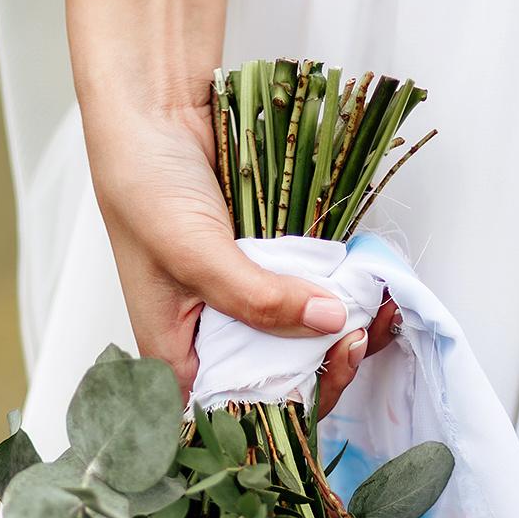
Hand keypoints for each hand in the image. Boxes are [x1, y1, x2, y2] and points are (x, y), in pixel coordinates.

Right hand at [87, 103, 394, 411]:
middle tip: (358, 338)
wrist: (151, 109)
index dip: (286, 404)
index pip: (234, 408)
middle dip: (324, 366)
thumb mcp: (195, 252)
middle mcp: (209, 334)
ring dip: (341, 330)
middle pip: (276, 377)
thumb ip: (257, 297)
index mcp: (174, 352)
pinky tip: (367, 288)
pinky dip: (336, 292)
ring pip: (298, 337)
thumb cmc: (142, 184)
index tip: (329, 371)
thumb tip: (327, 320)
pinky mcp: (265, 266)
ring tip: (377, 313)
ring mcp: (240, 299)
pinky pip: (305, 291)